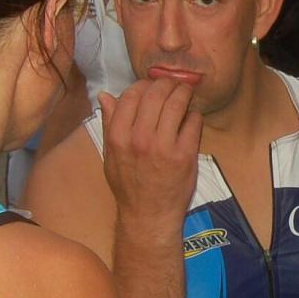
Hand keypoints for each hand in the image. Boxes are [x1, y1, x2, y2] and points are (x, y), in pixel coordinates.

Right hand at [99, 78, 202, 231]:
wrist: (148, 214)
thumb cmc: (128, 184)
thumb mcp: (110, 154)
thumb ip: (109, 123)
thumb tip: (105, 96)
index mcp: (118, 137)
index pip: (131, 95)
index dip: (143, 84)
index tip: (150, 85)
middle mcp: (139, 139)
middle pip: (155, 94)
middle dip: (166, 83)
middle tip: (172, 84)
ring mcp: (163, 147)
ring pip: (176, 104)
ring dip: (183, 92)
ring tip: (185, 92)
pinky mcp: (185, 155)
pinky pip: (193, 122)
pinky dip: (194, 114)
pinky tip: (191, 116)